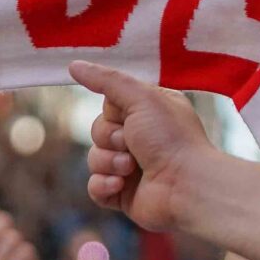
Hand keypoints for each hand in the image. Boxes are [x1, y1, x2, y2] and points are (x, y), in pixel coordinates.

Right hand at [69, 62, 212, 231]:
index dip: (113, 113)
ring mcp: (131, 168)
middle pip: (97, 132)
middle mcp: (141, 138)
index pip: (109, 105)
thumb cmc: (170, 138)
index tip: (129, 117)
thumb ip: (106, 80)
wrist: (185, 187)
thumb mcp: (141, 98)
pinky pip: (95, 186)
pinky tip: (121, 186)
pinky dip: (104, 186)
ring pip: (94, 159)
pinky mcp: (123, 194)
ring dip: (109, 162)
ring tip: (131, 168)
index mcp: (149, 112)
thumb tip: (74, 65)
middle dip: (110, 139)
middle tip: (132, 145)